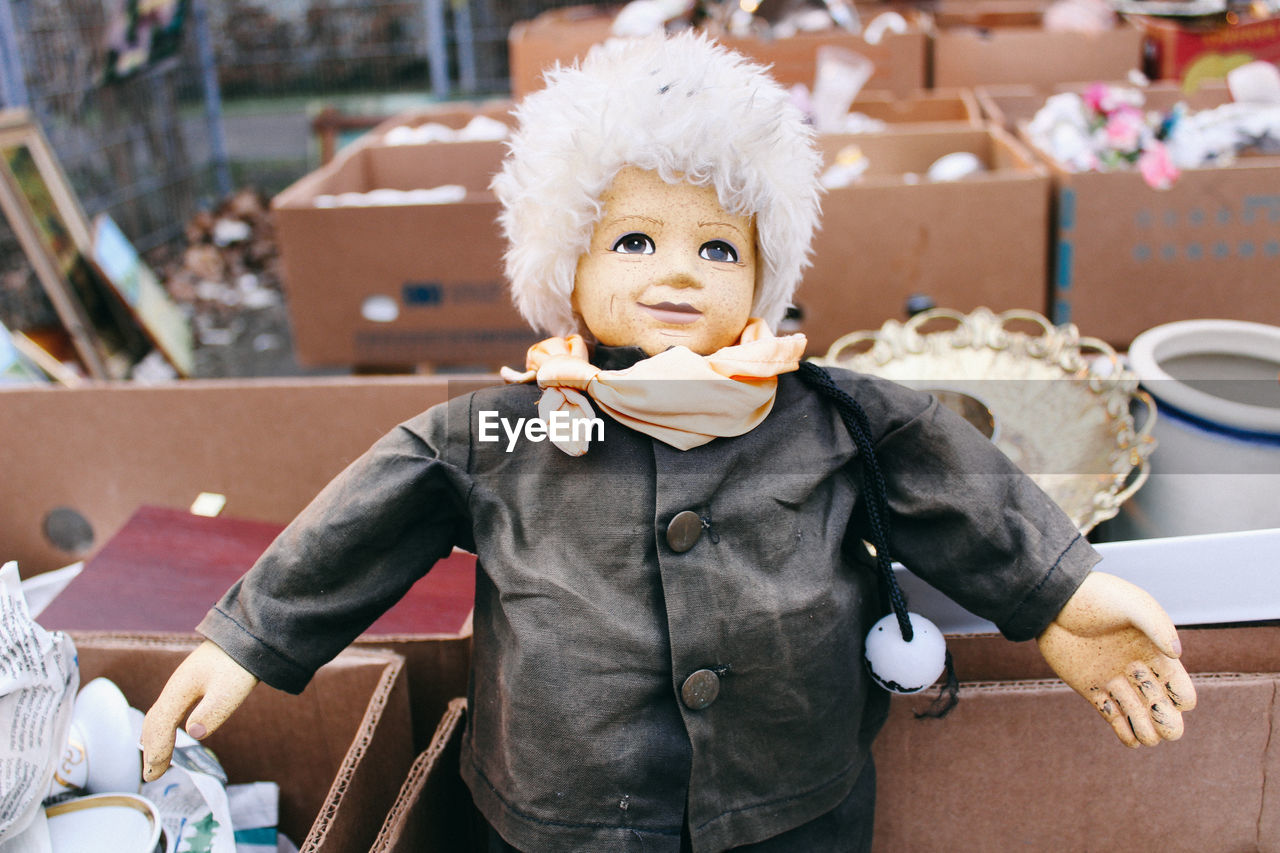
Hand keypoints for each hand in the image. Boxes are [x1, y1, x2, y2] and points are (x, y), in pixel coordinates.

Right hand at [140, 640, 258, 780]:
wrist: (247, 634)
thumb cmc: (239, 663)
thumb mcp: (230, 689)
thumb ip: (213, 711)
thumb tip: (193, 734)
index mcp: (179, 689)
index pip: (161, 726)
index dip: (156, 751)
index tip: (153, 775)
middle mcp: (175, 686)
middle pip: (154, 721)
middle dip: (151, 748)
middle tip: (150, 775)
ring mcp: (182, 683)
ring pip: (160, 714)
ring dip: (155, 738)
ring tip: (157, 760)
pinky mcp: (193, 681)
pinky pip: (170, 709)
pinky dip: (165, 727)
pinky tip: (174, 733)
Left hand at [1036, 571, 1195, 747]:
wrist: (1055, 601)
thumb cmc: (1097, 596)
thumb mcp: (1131, 604)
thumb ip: (1155, 625)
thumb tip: (1177, 654)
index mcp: (1155, 653)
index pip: (1180, 688)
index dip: (1182, 698)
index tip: (1169, 695)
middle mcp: (1138, 670)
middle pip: (1164, 708)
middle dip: (1168, 722)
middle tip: (1161, 726)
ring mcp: (1115, 680)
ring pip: (1139, 716)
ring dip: (1147, 731)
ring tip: (1146, 736)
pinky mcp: (1091, 688)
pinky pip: (1113, 716)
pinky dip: (1124, 732)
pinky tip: (1132, 741)